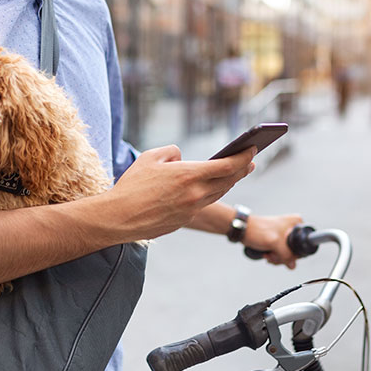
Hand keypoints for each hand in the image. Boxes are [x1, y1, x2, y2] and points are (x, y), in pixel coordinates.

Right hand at [105, 145, 255, 240]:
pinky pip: (203, 204)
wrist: (119, 218)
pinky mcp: (184, 220)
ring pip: (218, 194)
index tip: (252, 150)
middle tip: (249, 161)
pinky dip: (210, 194)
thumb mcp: (150, 157)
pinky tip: (210, 188)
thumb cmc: (132, 185)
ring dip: (229, 182)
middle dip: (242, 169)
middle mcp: (195, 194)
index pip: (227, 165)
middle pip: (228, 181)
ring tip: (235, 173)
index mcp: (189, 175)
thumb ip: (172, 152)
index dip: (243, 157)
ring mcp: (191, 210)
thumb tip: (182, 157)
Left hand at [242, 213, 302, 268]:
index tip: (284, 254)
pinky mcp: (277, 240)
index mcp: (296, 223)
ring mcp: (284, 235)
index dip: (295, 253)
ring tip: (268, 253)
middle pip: (295, 251)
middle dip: (283, 256)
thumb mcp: (275, 243)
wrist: (242, 229)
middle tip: (273, 253)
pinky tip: (266, 254)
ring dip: (277, 258)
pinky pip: (281, 253)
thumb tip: (292, 265)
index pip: (304, 243)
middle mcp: (291, 228)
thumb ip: (287, 255)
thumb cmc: (257, 230)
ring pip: (287, 254)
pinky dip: (274, 256)